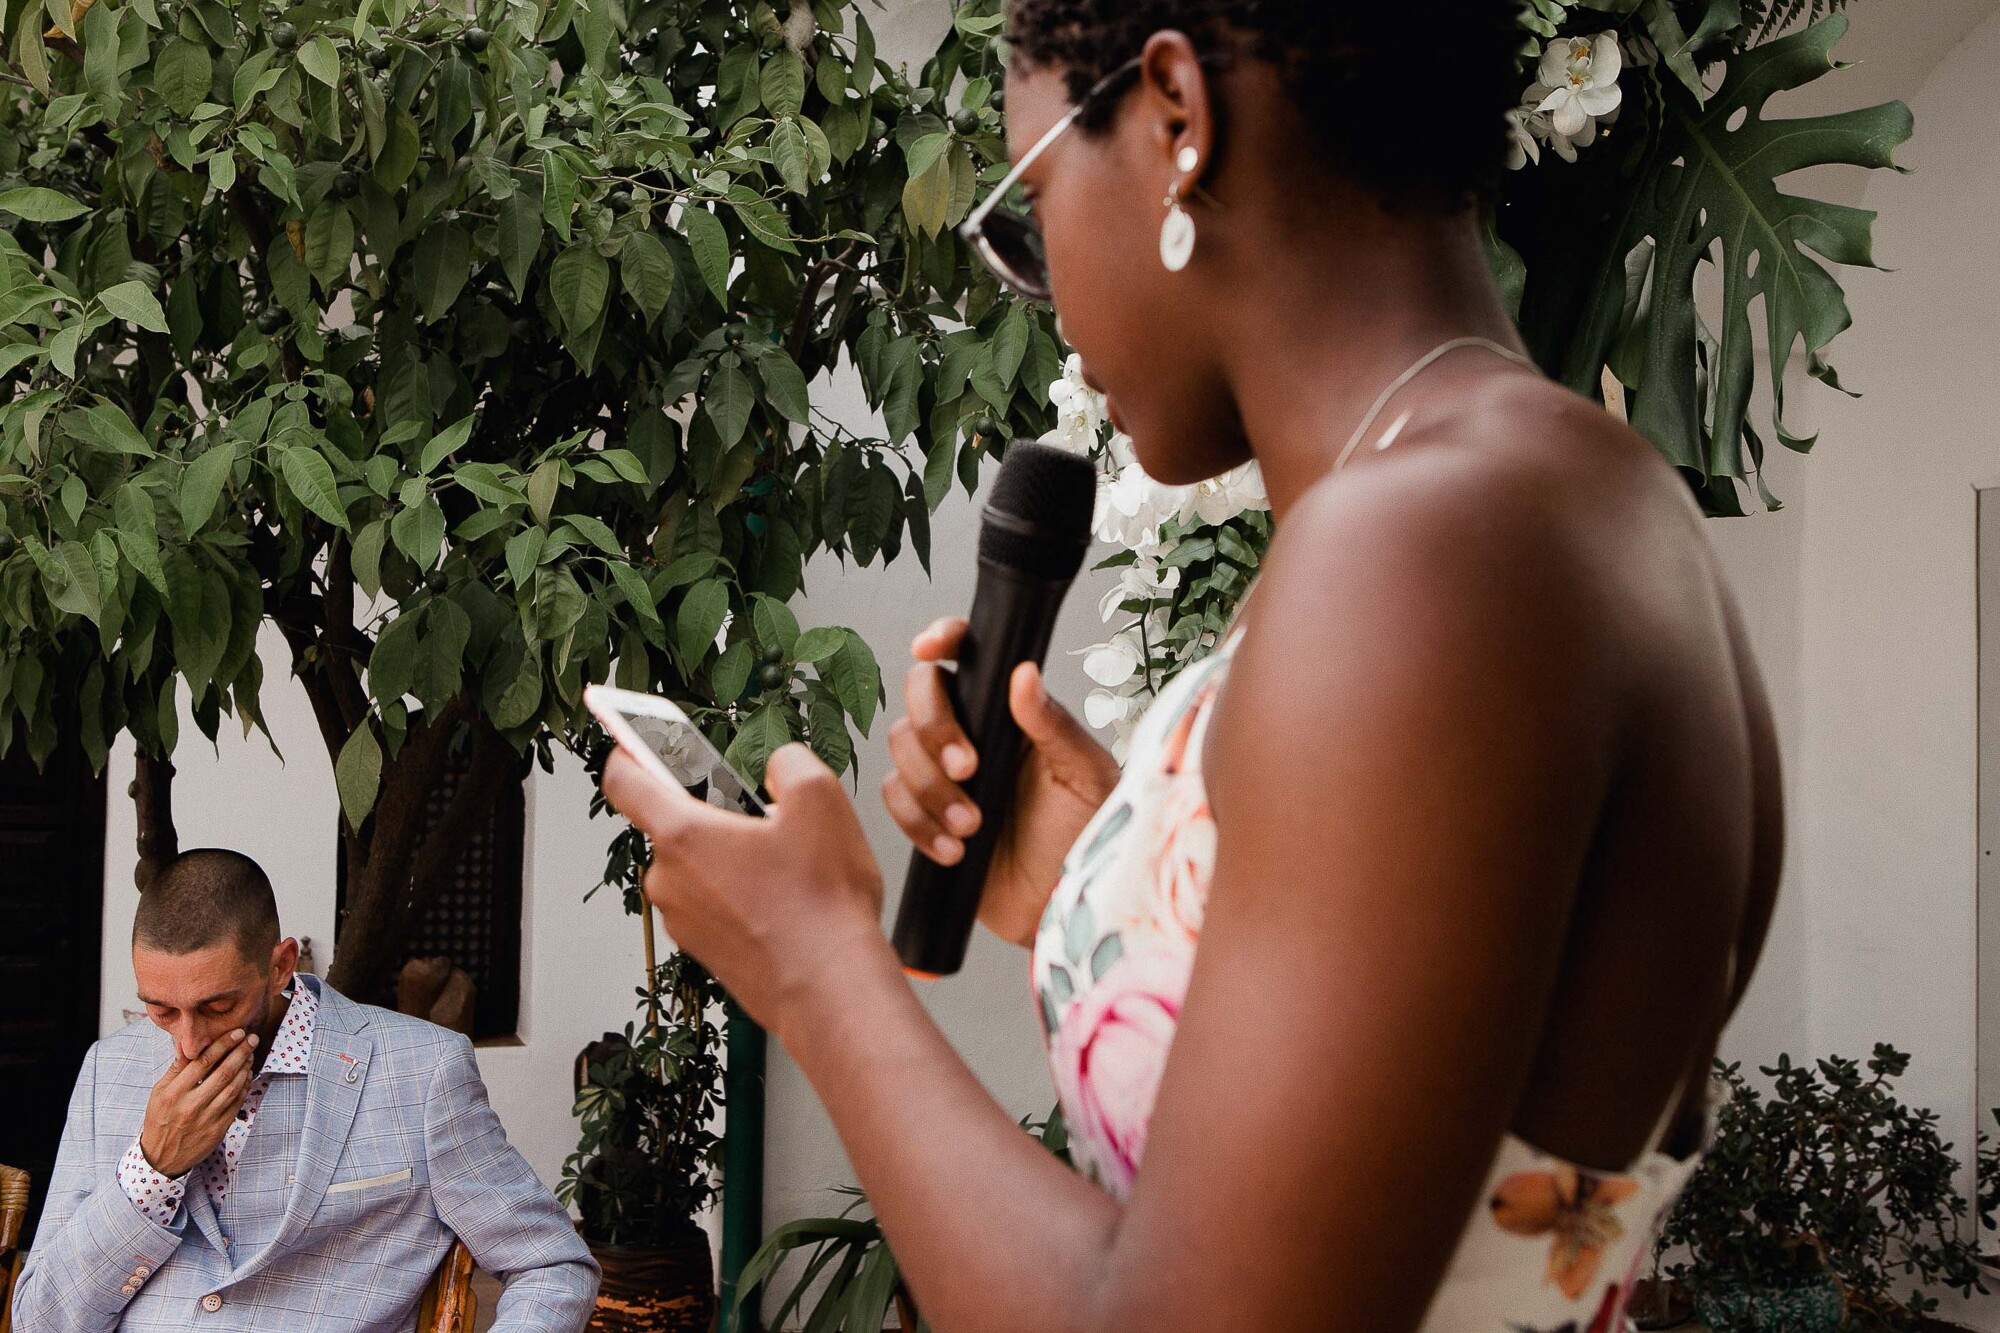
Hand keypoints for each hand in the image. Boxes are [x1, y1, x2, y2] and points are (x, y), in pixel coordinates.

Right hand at [139, 1029, 256, 1178]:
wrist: (161, 1157)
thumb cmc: (160, 1120)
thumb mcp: (158, 1093)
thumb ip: (176, 1070)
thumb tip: (191, 1046)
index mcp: (173, 1093)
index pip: (202, 1062)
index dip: (222, 1045)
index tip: (236, 1033)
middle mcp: (190, 1105)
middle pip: (222, 1072)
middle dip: (240, 1052)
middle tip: (252, 1038)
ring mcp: (205, 1118)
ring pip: (232, 1087)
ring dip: (245, 1068)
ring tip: (251, 1054)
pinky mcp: (217, 1129)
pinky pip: (236, 1103)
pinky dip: (244, 1087)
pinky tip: (248, 1075)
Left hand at [602, 743, 889, 1035]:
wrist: (830, 989)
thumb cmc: (820, 907)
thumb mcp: (820, 799)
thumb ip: (789, 762)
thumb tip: (781, 767)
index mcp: (683, 834)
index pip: (624, 780)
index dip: (627, 751)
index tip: (633, 741)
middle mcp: (670, 879)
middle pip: (673, 825)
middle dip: (714, 815)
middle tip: (764, 821)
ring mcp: (684, 920)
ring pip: (697, 869)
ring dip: (730, 859)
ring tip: (785, 869)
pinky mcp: (705, 950)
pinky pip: (713, 905)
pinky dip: (739, 897)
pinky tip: (785, 903)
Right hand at [882, 617, 1121, 947]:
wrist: (1065, 908)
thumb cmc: (1089, 836)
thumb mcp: (1085, 777)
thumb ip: (1054, 726)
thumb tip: (1024, 673)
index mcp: (1013, 714)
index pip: (971, 659)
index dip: (943, 640)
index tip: (928, 648)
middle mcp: (975, 735)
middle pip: (920, 699)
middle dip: (934, 730)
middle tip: (968, 768)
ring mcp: (947, 776)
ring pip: (901, 752)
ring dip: (932, 789)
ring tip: (974, 825)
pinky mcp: (928, 818)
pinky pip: (897, 804)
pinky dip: (920, 826)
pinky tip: (956, 850)